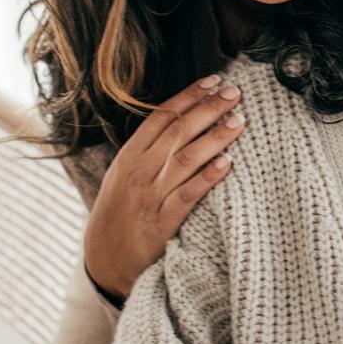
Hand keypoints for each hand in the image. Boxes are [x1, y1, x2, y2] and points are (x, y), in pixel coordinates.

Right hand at [84, 73, 244, 300]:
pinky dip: (208, 177)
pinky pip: (188, 195)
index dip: (189, 96)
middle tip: (235, 93)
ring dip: (215, 137)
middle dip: (209, 109)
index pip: (162, 117)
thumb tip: (185, 119)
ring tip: (239, 121)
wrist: (104, 262)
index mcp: (129, 156)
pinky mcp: (162, 222)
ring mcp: (150, 196)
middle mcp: (138, 171)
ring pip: (186, 158)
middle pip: (178, 131)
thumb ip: (149, 150)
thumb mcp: (124, 176)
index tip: (214, 81)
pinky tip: (227, 163)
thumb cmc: (120, 214)